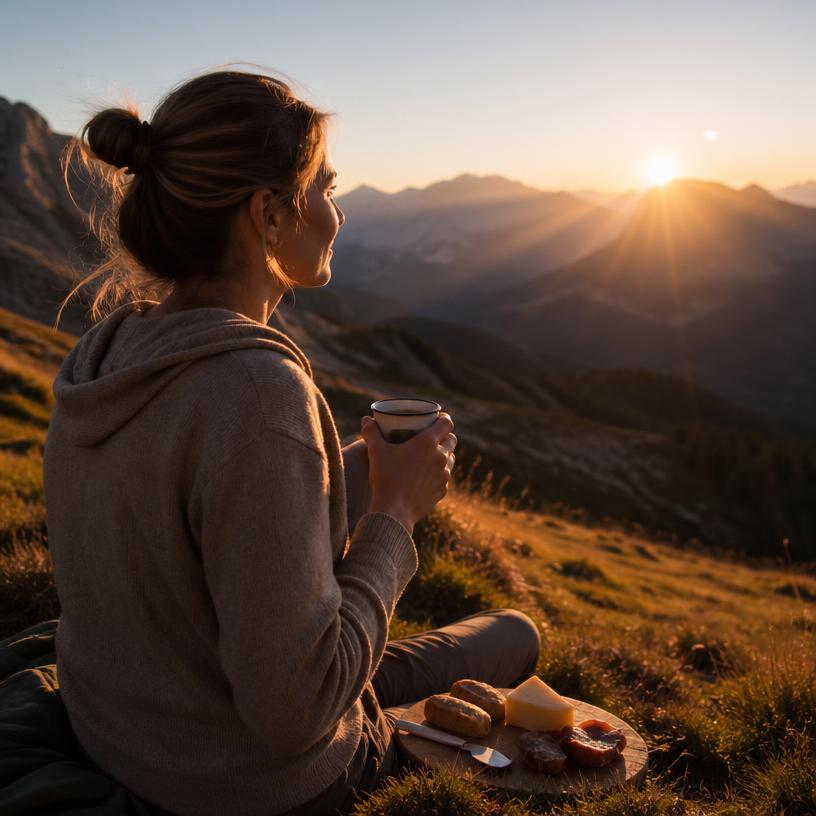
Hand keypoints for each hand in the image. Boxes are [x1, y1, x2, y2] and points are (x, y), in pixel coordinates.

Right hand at [360, 413, 456, 530]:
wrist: (393, 511)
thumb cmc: (385, 478)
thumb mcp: (376, 452)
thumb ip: (371, 433)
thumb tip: (365, 419)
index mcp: (427, 443)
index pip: (447, 423)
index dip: (443, 418)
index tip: (436, 419)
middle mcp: (440, 457)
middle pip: (452, 439)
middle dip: (444, 436)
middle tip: (430, 437)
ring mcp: (444, 475)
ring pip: (450, 458)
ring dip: (443, 454)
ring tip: (430, 456)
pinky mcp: (442, 490)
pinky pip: (445, 477)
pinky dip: (438, 473)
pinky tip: (426, 476)